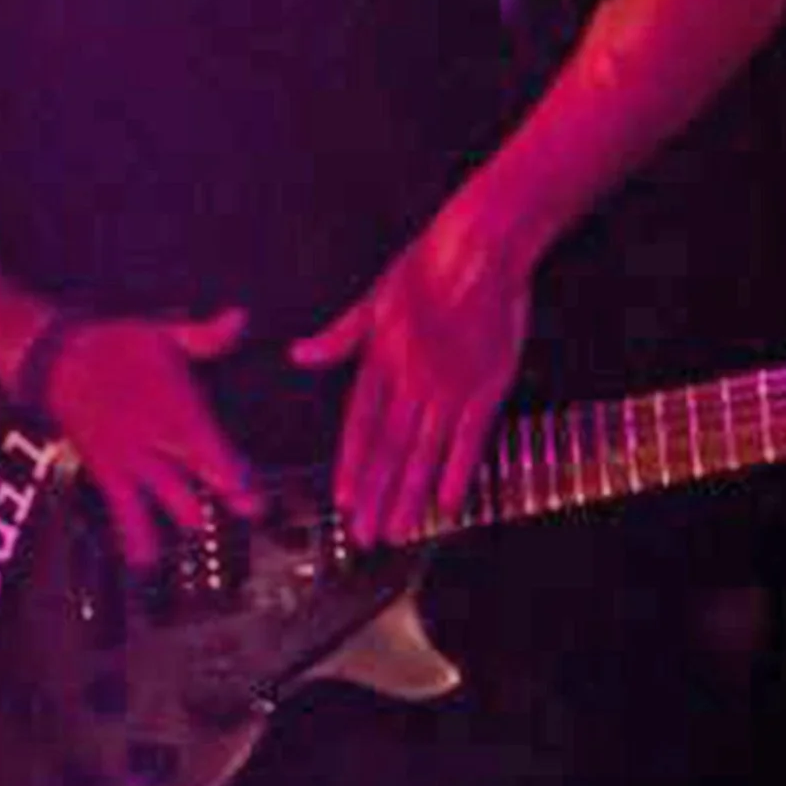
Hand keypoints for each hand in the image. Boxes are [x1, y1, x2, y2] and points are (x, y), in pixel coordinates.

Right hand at [43, 310, 260, 568]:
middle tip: (253, 512)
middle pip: (198, 480)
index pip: (214, 452)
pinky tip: (144, 561)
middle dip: (228, 499)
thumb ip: (205, 335)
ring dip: (188, 517)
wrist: (56, 360)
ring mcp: (132, 460)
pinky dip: (134, 537)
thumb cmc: (111, 345)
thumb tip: (240, 319)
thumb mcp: (162, 333)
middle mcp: (156, 442)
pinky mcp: (108, 470)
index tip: (257, 495)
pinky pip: (123, 510)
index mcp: (175, 410)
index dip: (238, 477)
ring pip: (167, 499)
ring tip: (203, 531)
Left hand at [291, 218, 527, 546]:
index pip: (361, 425)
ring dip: (410, 495)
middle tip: (366, 536)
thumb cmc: (426, 268)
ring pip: (425, 452)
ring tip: (400, 531)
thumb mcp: (374, 299)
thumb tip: (300, 356)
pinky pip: (470, 438)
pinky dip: (458, 471)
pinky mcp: (486, 387)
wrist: (481, 250)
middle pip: (390, 450)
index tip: (345, 501)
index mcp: (381, 361)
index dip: (353, 465)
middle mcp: (412, 381)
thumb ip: (340, 337)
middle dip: (377, 496)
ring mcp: (450, 387)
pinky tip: (447, 503)